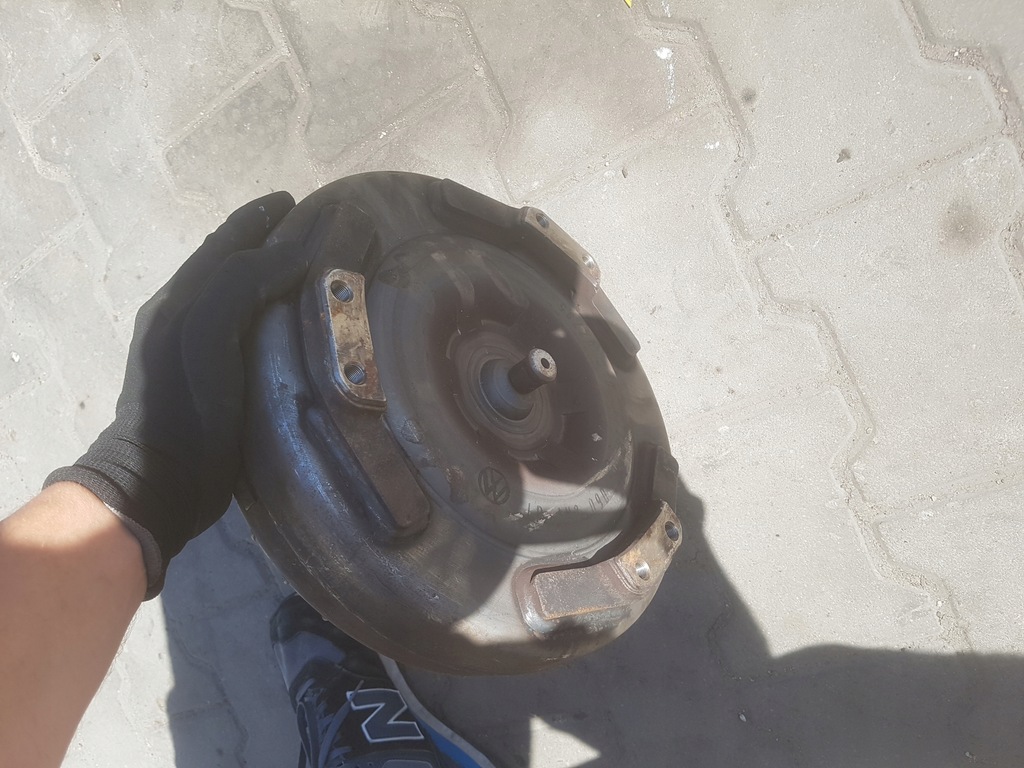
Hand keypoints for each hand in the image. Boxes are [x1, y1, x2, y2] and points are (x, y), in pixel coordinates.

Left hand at [46, 192, 309, 596]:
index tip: (300, 203)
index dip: (261, 219)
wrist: (160, 483)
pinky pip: (241, 327)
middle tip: (313, 231)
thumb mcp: (208, 332)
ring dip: (268, 273)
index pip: (227, 243)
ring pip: (235, 293)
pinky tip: (293, 321)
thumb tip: (292, 254)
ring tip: (310, 269)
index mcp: (181, 298)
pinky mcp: (208, 380)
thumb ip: (240, 282)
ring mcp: (191, 348)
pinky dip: (268, 309)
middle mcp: (182, 314)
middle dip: (265, 239)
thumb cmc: (187, 406)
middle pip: (228, 262)